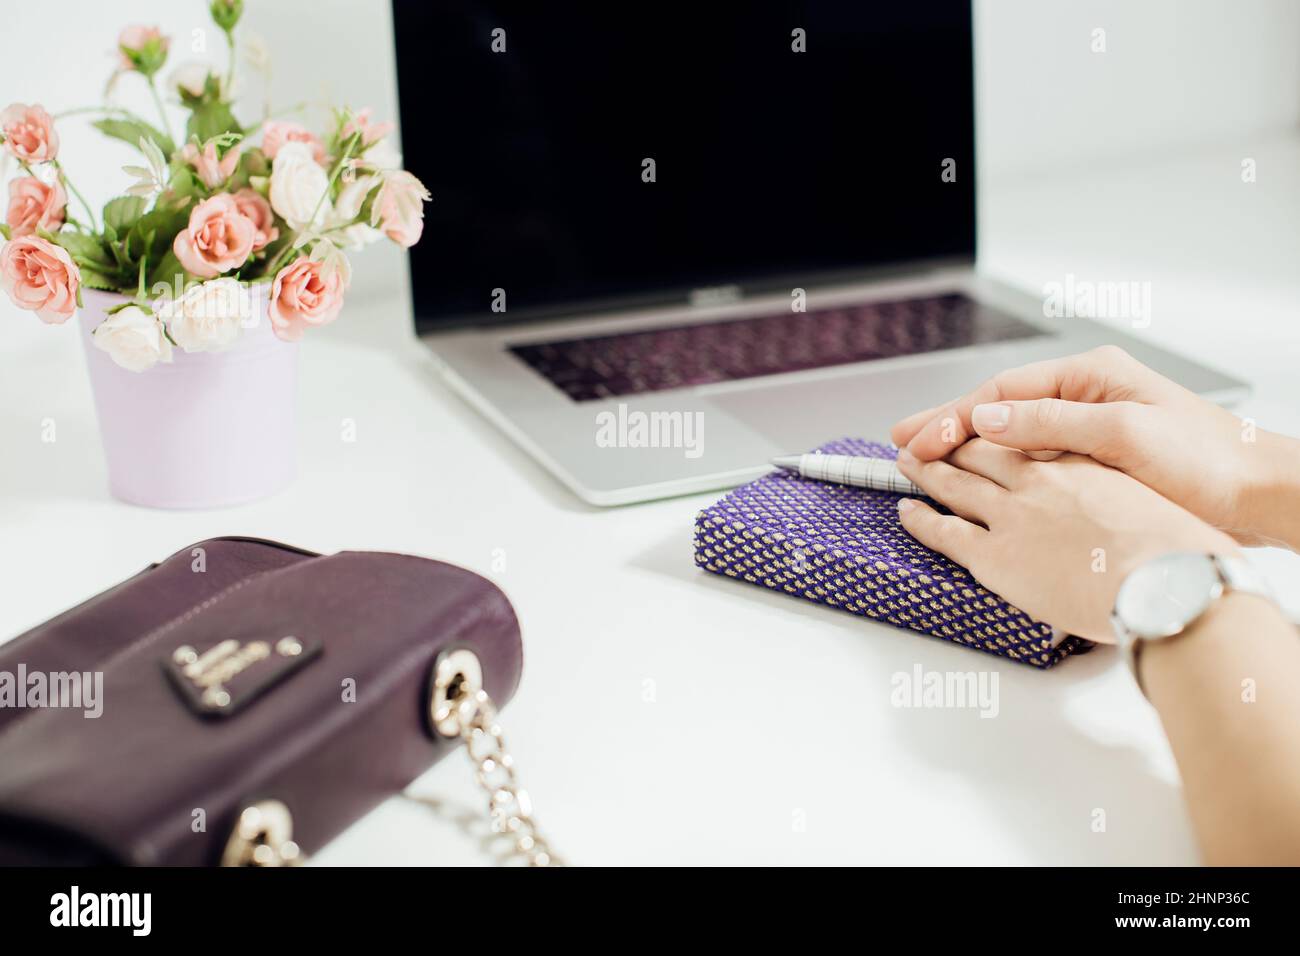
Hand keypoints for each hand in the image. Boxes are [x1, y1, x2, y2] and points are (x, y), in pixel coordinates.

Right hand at [889, 346, 1297, 547]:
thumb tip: (988, 419)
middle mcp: (1086, 396)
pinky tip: (978, 478)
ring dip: (968, 445)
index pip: (1002, 394)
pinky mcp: (1097, 458)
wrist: (1260, 496)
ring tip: (925, 458)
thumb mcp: (1124, 435)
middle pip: (999, 408)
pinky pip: (1033, 456)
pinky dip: (998, 465)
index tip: (916, 440)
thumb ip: (1052, 425)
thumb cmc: (1207, 461)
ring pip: (1012, 432)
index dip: (953, 418)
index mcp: (1090, 377)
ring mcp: (1090, 426)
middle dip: (947, 425)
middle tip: (900, 443)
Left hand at [894, 441, 1239, 642]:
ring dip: (927, 468)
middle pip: (983, 451)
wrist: (1166, 581)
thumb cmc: (1179, 554)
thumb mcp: (1156, 506)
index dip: (1002, 430)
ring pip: (955, 482)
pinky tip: (907, 510)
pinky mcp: (994, 555)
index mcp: (1084, 463)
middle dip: (953, 441)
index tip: (987, 427)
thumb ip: (1126, 502)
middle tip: (930, 436)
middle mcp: (1041, 481)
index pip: (1030, 436)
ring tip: (908, 460)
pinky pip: (944, 531)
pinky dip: (920, 519)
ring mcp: (1012, 515)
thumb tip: (1122, 518)